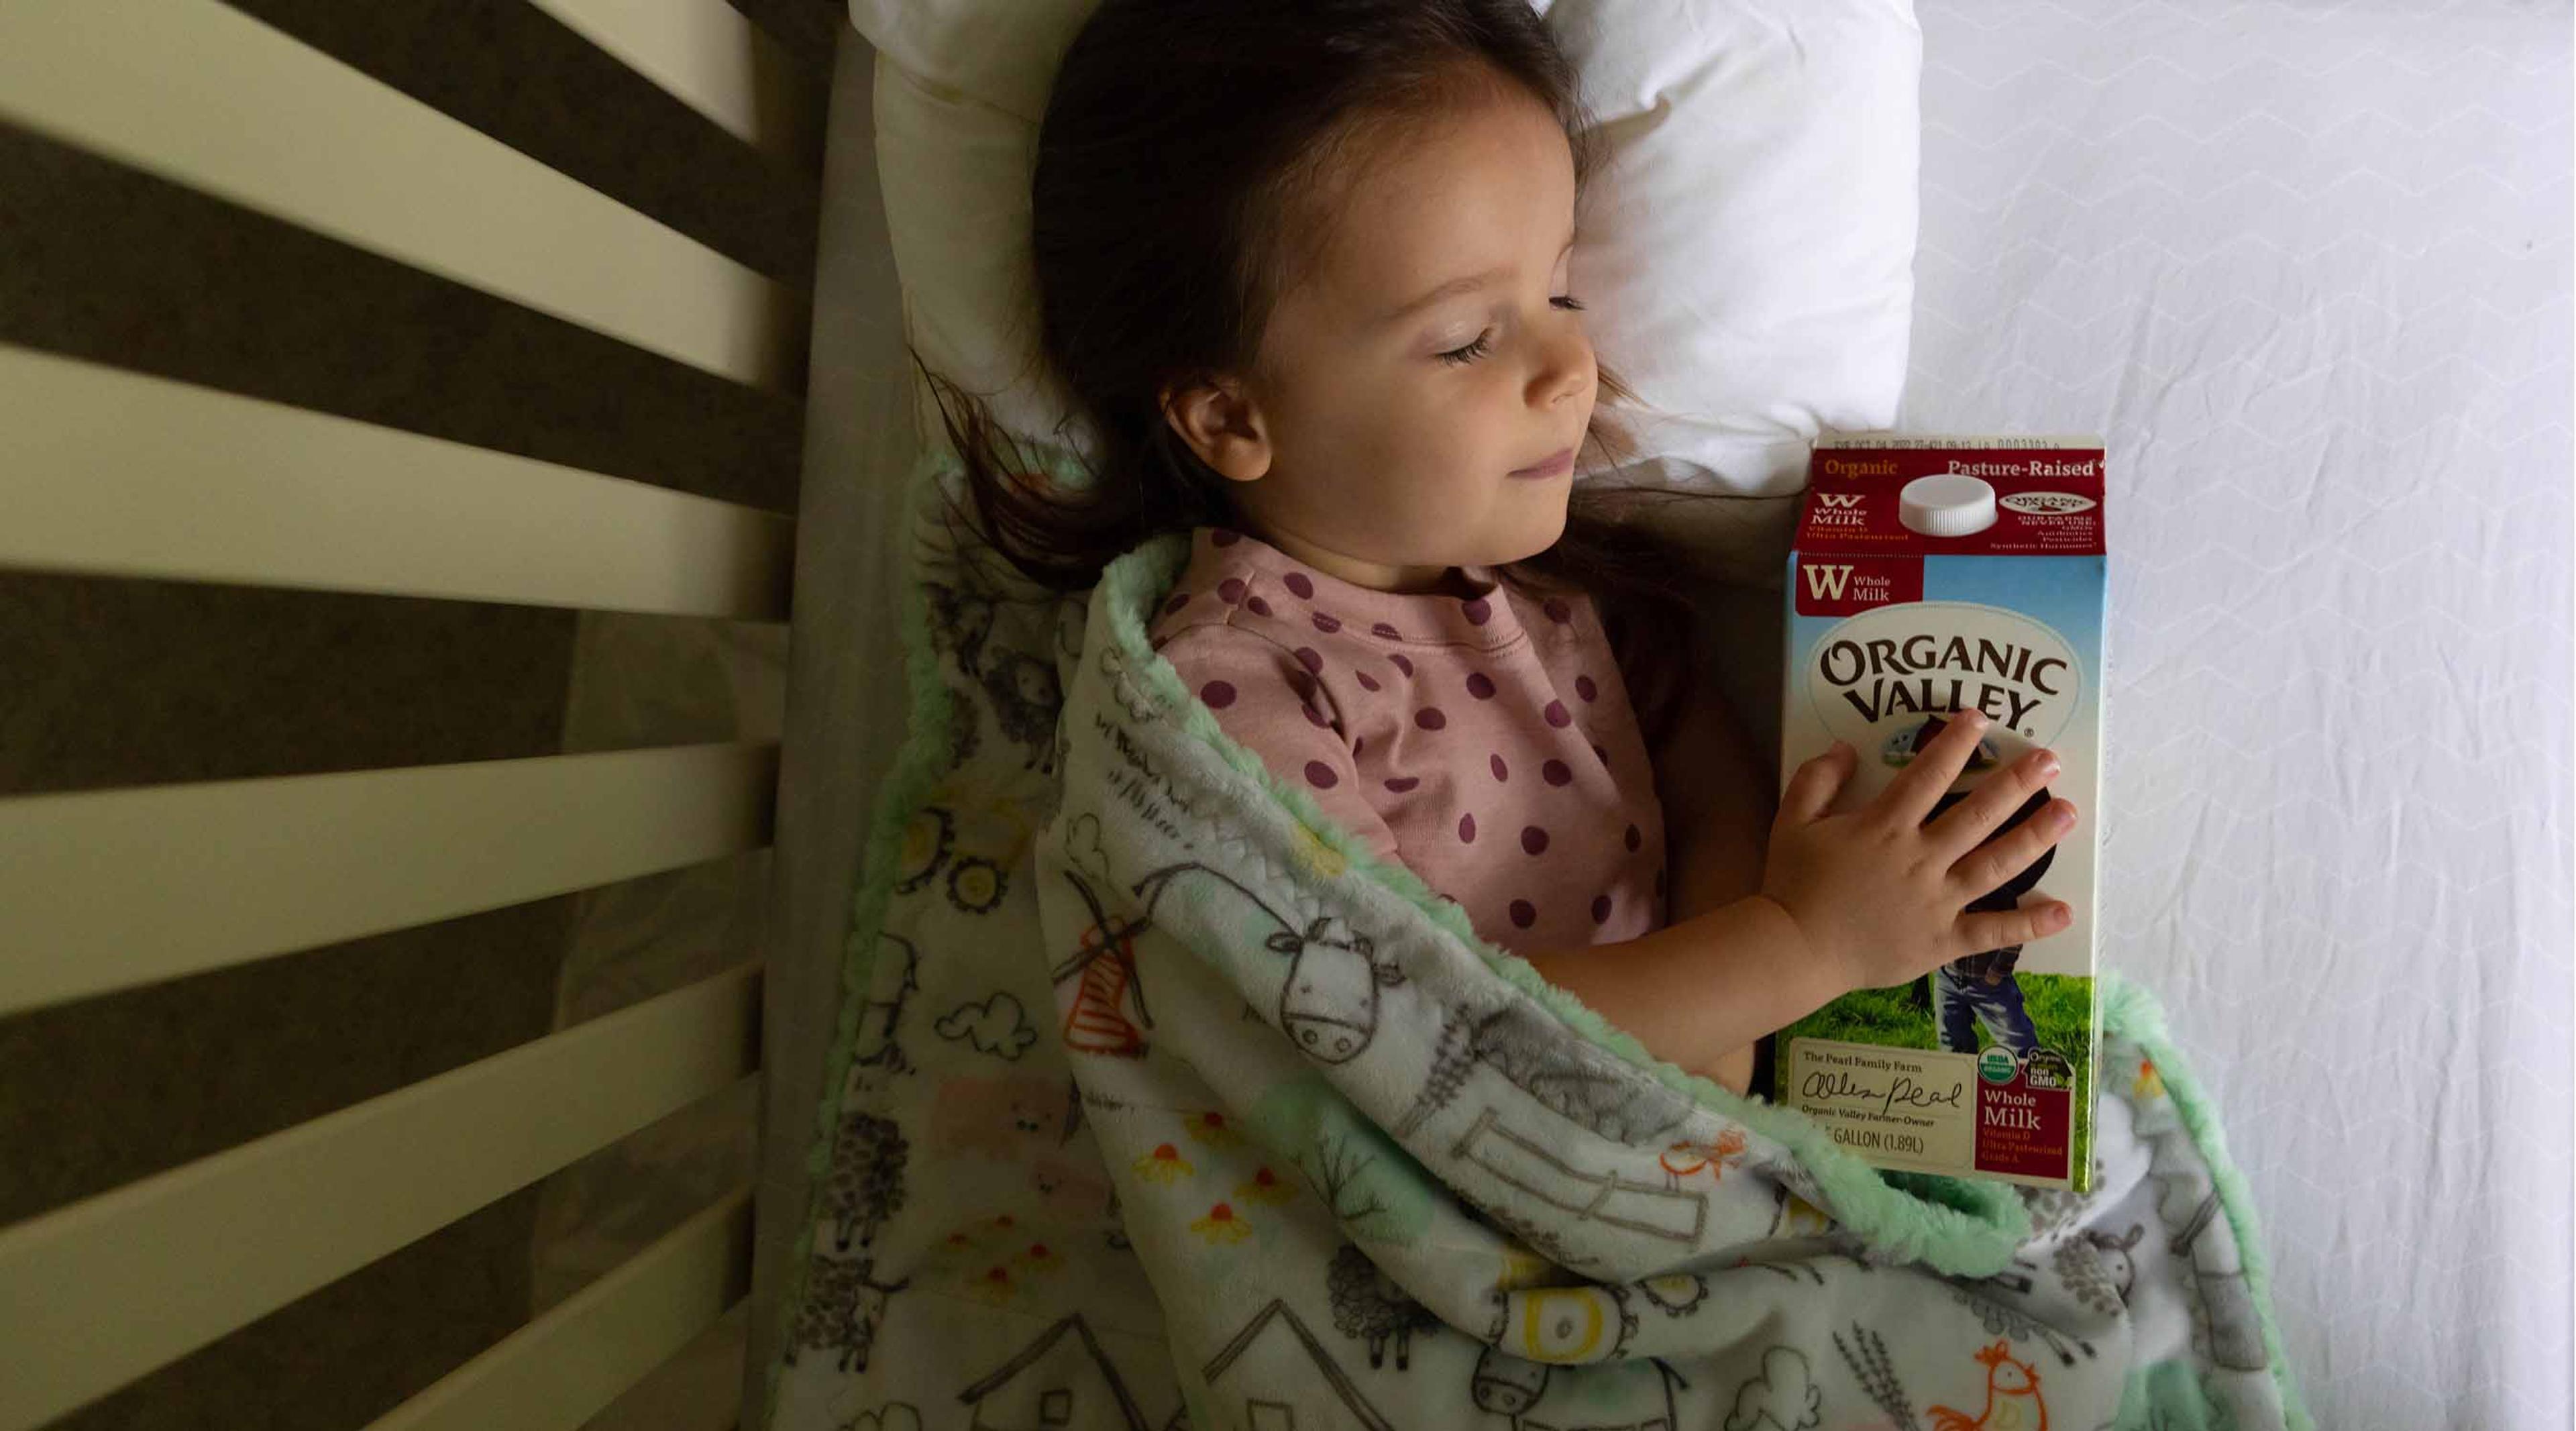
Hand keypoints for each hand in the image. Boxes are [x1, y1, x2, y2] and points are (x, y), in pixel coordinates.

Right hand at [1758, 711, 2075, 992]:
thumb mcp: (1793, 821)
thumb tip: (1844, 748)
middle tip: (2050, 760)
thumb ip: (1817, 780)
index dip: (1956, 743)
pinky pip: (1993, 931)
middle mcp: (1920, 858)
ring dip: (2035, 837)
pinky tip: (2063, 911)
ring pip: (1996, 864)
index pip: (1929, 774)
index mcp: (1885, 826)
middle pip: (1979, 813)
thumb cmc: (1792, 884)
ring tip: (2068, 813)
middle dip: (2016, 783)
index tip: (1981, 719)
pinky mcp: (1944, 940)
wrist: (1795, 950)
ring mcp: (1937, 900)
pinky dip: (2029, 924)